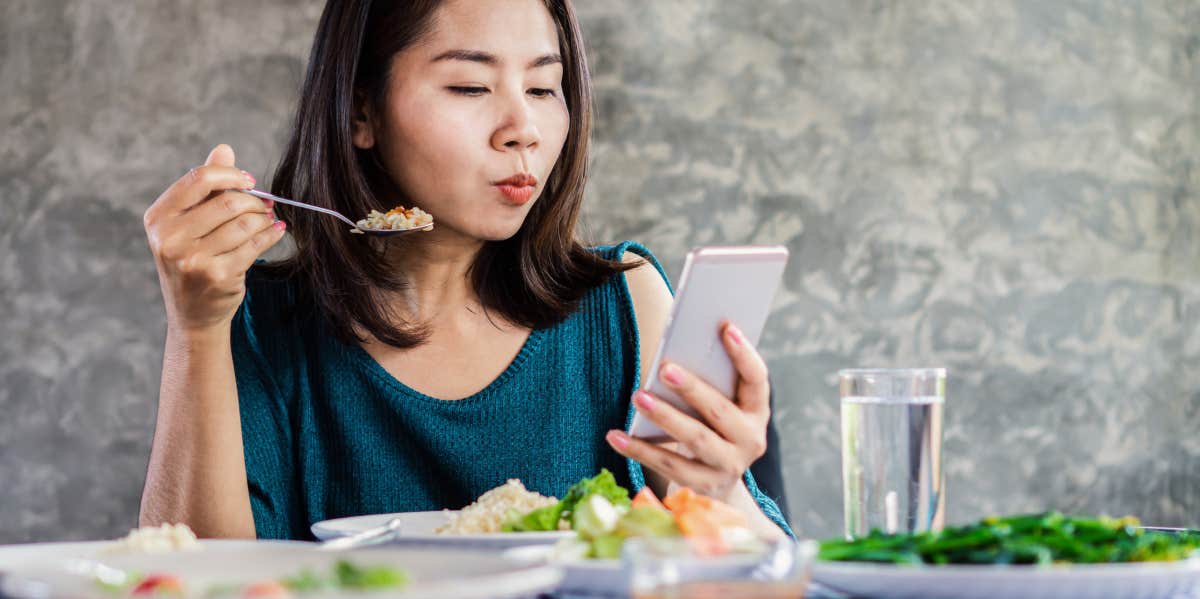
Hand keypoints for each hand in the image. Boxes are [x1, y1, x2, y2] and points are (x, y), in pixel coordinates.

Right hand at [144, 145, 286, 332]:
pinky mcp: (217, 275)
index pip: (199, 179)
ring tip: (269, 219)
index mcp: (158, 218)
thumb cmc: (192, 261)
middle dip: (254, 201)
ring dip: (264, 218)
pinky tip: (277, 231)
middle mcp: (170, 238)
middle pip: (227, 201)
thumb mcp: (188, 224)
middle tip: (266, 205)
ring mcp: (192, 259)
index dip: (231, 176)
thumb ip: (205, 187)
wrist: (192, 315)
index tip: (250, 182)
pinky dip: (271, 234)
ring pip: (244, 223)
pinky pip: (255, 244)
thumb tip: (224, 149)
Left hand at [606, 322, 769, 501]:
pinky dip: (639, 450)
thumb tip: (674, 353)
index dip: (744, 354)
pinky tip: (615, 435)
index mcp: (756, 412)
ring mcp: (728, 467)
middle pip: (720, 411)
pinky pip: (667, 466)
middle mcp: (750, 441)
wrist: (717, 489)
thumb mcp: (719, 409)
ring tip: (638, 396)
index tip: (725, 328)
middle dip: (693, 389)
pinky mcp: (703, 487)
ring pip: (695, 439)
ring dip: (665, 416)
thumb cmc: (711, 431)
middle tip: (665, 369)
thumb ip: (709, 384)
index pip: (756, 379)